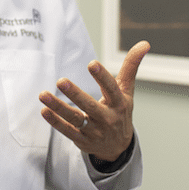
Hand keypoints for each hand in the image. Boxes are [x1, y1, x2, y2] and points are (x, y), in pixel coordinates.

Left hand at [39, 41, 148, 161]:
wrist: (118, 146)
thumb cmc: (120, 111)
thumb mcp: (127, 90)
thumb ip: (131, 66)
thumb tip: (145, 43)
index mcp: (119, 103)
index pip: (111, 88)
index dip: (102, 76)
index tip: (92, 63)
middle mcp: (107, 118)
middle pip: (90, 106)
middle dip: (75, 94)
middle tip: (60, 81)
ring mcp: (94, 131)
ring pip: (75, 119)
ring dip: (58, 107)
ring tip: (43, 95)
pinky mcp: (82, 140)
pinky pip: (67, 131)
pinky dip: (55, 121)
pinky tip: (44, 110)